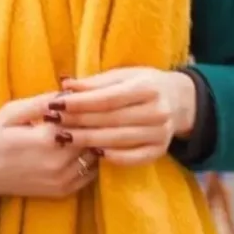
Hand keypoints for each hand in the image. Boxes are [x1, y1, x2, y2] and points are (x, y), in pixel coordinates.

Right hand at [0, 94, 99, 200]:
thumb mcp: (12, 112)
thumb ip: (41, 102)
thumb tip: (68, 92)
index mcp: (46, 139)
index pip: (82, 118)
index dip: (86, 106)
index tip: (86, 96)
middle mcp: (58, 162)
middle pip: (92, 137)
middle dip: (94, 122)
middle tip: (92, 109)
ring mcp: (62, 180)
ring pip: (95, 155)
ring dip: (95, 141)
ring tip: (88, 127)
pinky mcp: (63, 191)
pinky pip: (91, 173)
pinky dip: (92, 159)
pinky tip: (84, 147)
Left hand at [53, 68, 197, 167]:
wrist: (179, 100)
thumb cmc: (144, 84)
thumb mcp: (124, 75)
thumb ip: (96, 83)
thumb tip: (66, 85)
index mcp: (148, 87)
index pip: (107, 98)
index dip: (80, 103)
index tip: (56, 103)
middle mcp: (157, 111)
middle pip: (110, 120)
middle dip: (79, 121)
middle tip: (54, 122)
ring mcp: (160, 133)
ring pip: (117, 140)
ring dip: (87, 140)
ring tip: (64, 138)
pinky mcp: (160, 150)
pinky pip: (131, 158)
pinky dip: (111, 156)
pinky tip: (92, 152)